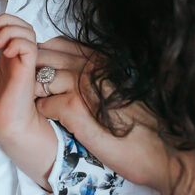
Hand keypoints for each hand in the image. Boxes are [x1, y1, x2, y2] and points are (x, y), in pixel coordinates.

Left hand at [0, 14, 56, 187]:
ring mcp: (26, 62)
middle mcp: (20, 56)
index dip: (1, 24)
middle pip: (23, 24)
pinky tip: (5, 53)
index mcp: (11, 55)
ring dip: (9, 31)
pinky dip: (16, 43)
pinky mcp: (28, 69)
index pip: (15, 26)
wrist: (3, 122)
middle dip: (6, 22)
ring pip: (27, 31)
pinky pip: (29, 46)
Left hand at [34, 37, 180, 194]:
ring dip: (37, 96)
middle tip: (37, 95)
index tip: (47, 77)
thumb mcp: (115, 85)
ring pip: (37, 80)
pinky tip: (58, 124)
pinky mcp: (74, 108)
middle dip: (33, 75)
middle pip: (41, 58)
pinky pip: (42, 105)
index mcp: (99, 58)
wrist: (161, 150)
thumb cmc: (138, 123)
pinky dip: (45, 115)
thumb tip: (65, 71)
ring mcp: (81, 84)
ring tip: (48, 111)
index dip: (44, 60)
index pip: (55, 44)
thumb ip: (93, 73)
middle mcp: (89, 65)